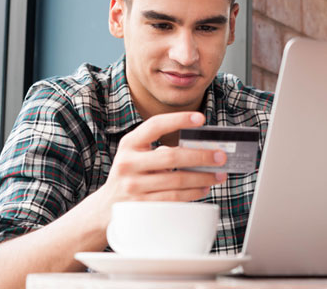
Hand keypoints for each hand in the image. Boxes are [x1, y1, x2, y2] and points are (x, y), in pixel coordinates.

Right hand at [99, 112, 226, 206]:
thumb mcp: (136, 155)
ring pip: (177, 180)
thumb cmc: (130, 176)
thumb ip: (159, 148)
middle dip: (201, 156)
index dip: (178, 120)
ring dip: (203, 177)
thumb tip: (200, 148)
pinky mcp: (141, 206)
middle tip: (220, 156)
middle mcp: (128, 163)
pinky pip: (174, 198)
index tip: (201, 118)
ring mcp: (133, 186)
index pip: (155, 126)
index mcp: (129, 144)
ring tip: (218, 174)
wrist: (106, 207)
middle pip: (172, 156)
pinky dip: (193, 193)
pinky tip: (204, 188)